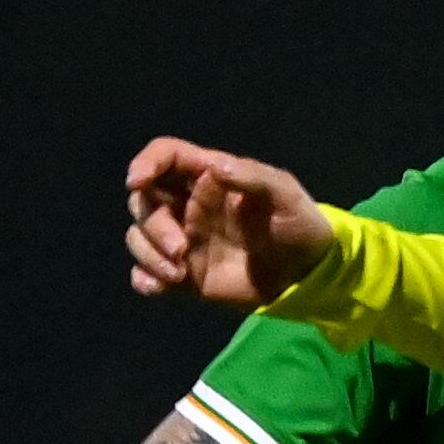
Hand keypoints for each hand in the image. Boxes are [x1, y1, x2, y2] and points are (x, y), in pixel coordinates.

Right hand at [123, 138, 333, 305]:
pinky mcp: (184, 275)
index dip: (146, 162)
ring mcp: (183, 240)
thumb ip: (253, 178)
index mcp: (208, 177)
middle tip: (181, 249)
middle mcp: (187, 205)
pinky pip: (146, 274)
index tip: (137, 181)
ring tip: (179, 273)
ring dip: (148, 254)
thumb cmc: (299, 225)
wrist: (306, 276)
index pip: (166, 156)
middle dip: (152, 225)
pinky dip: (146, 280)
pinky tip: (164, 287)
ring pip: (138, 237)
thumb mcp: (285, 195)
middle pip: (143, 201)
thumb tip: (215, 168)